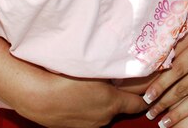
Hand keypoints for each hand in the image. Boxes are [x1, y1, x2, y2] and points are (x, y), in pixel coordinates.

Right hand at [13, 75, 146, 127]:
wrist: (38, 97)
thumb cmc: (66, 79)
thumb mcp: (96, 69)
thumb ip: (114, 69)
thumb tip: (126, 65)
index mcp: (114, 103)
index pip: (139, 104)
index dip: (145, 96)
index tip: (149, 89)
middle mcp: (105, 118)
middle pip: (120, 107)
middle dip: (119, 96)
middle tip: (114, 80)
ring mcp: (89, 125)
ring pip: (103, 112)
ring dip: (101, 102)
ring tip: (90, 87)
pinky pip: (88, 116)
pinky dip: (86, 107)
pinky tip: (76, 95)